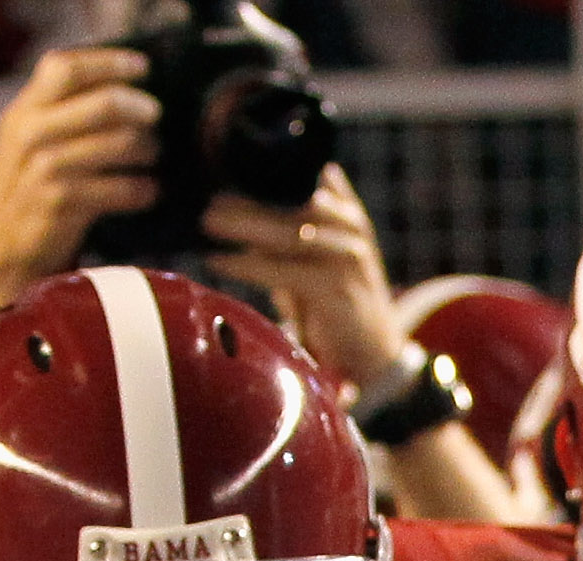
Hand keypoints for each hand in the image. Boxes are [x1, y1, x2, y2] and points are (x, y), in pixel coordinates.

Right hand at [0, 48, 156, 305]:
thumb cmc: (26, 195)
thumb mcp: (30, 143)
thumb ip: (61, 113)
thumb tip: (121, 90)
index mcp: (23, 111)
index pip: (65, 68)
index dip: (109, 62)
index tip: (142, 67)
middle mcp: (30, 133)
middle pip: (103, 103)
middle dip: (140, 108)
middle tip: (156, 115)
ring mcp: (46, 169)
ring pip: (119, 144)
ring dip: (147, 150)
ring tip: (151, 157)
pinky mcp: (64, 204)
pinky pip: (123, 189)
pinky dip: (144, 190)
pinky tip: (147, 192)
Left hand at [204, 171, 404, 390]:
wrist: (374, 354)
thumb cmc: (337, 307)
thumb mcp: (316, 264)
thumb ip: (291, 233)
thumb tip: (240, 213)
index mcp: (348, 218)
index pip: (303, 189)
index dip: (265, 184)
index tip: (224, 185)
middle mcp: (350, 233)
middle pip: (292, 209)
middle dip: (248, 205)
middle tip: (209, 202)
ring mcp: (347, 260)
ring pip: (288, 234)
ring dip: (244, 226)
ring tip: (208, 223)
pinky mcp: (336, 289)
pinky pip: (283, 270)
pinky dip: (247, 265)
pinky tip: (219, 261)